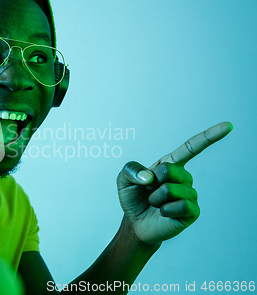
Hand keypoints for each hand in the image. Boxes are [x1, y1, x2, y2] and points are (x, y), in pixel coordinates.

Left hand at [117, 122, 232, 244]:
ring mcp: (190, 194)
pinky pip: (181, 206)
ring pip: (171, 190)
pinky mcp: (192, 212)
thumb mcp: (123, 179)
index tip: (227, 126)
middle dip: (153, 182)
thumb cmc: (133, 198)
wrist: (135, 223)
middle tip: (149, 191)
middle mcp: (183, 177)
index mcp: (170, 164)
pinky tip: (163, 213)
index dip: (209, 137)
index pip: (191, 148)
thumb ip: (130, 169)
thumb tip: (149, 177)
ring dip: (155, 198)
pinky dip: (166, 210)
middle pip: (170, 170)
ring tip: (155, 204)